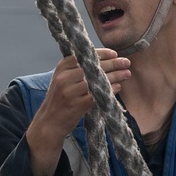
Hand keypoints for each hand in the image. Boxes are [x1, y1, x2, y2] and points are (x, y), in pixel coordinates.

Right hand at [26, 49, 129, 175]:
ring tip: (126, 74)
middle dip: (113, 63)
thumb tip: (106, 60)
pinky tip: (118, 87)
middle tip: (126, 62)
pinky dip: (109, 90)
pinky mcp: (76, 105)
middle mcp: (64, 78)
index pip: (84, 55)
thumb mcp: (63, 80)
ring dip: (115, 76)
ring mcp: (69, 91)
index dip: (102, 54)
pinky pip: (97, 94)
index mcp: (61, 68)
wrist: (50, 122)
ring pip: (97, 80)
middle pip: (93, 66)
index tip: (115, 54)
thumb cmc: (61, 99)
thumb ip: (78, 69)